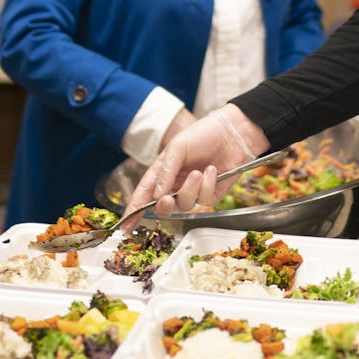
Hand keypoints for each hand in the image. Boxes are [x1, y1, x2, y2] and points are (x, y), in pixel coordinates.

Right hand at [128, 105, 268, 216]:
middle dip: (164, 206)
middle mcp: (176, 184)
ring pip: (185, 205)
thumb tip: (155, 196)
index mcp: (163, 171)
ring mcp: (193, 190)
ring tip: (198, 171)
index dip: (134, 210)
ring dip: (190, 189)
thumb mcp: (177, 147)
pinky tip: (212, 170)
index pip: (144, 193)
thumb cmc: (203, 134)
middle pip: (163, 207)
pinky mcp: (211, 194)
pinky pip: (204, 199)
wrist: (233, 132)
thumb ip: (165, 172)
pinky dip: (207, 184)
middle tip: (166, 198)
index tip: (126, 226)